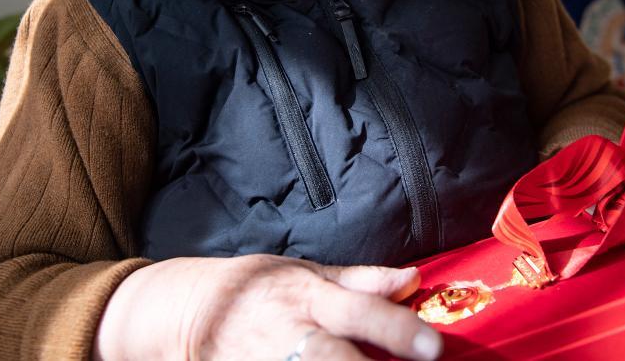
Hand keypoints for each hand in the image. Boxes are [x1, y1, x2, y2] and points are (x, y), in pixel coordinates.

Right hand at [93, 254, 442, 360]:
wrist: (192, 309)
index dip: (397, 329)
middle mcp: (289, 332)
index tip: (432, 348)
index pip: (360, 310)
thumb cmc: (261, 288)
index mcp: (308, 296)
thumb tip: (413, 279)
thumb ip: (362, 281)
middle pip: (331, 358)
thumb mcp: (308, 272)